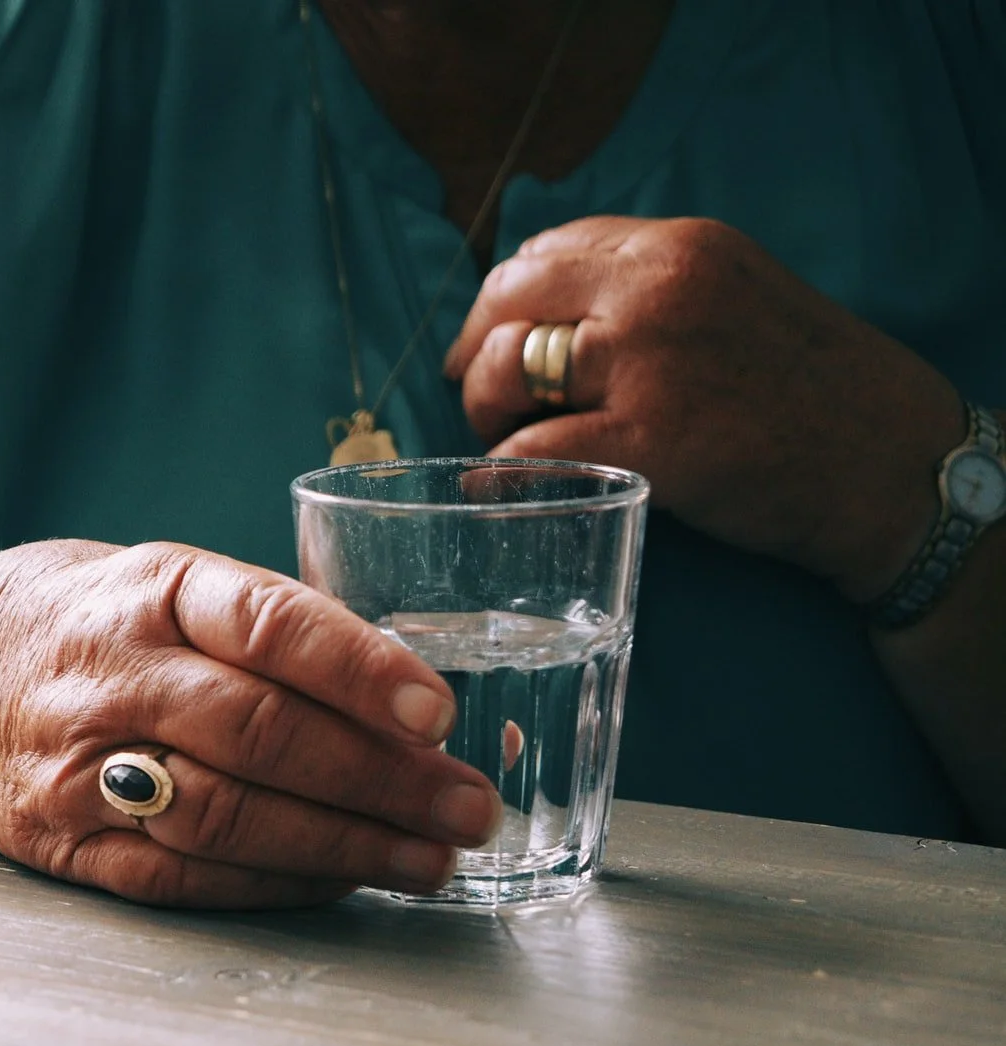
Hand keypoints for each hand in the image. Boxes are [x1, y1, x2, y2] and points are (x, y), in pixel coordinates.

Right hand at [0, 541, 502, 907]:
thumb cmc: (94, 625)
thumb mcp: (168, 584)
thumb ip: (274, 630)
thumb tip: (422, 705)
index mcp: (152, 591)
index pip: (267, 623)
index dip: (359, 670)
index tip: (439, 714)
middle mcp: (112, 677)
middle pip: (258, 733)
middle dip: (380, 779)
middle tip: (469, 807)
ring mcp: (79, 766)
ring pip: (224, 815)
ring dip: (340, 846)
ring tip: (428, 860)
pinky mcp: (63, 842)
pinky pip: (179, 876)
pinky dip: (271, 884)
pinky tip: (340, 882)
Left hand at [445, 215, 963, 599]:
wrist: (884, 460)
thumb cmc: (807, 388)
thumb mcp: (734, 295)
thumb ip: (650, 291)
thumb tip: (545, 313)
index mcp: (679, 247)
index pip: (547, 248)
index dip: (505, 300)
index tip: (497, 339)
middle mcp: (657, 289)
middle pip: (508, 297)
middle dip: (476, 349)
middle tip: (484, 397)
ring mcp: (648, 361)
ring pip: (506, 367)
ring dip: (485, 408)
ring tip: (506, 437)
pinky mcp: (645, 438)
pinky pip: (527, 448)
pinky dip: (499, 471)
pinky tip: (499, 484)